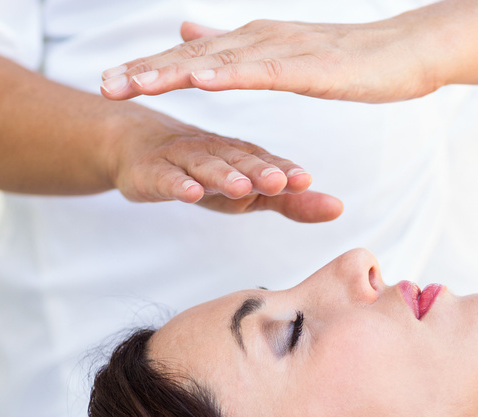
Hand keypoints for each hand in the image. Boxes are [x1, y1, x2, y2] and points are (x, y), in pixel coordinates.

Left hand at [100, 19, 439, 103]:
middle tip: (105, 85)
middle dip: (147, 70)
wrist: (406, 51)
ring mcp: (282, 51)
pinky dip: (229, 74)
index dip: (150, 68)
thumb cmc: (351, 59)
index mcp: (252, 43)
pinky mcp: (308, 66)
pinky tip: (202, 82)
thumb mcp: (282, 55)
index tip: (110, 82)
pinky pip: (262, 72)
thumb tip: (188, 31)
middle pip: (194, 57)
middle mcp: (259, 40)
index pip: (193, 57)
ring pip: (219, 62)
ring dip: (175, 71)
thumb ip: (234, 49)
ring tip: (137, 82)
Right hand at [110, 108, 342, 222]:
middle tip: (280, 182)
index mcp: (243, 155)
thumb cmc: (205, 171)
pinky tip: (190, 192)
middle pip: (241, 161)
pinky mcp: (152, 172)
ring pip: (206, 166)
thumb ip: (291, 202)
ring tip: (242, 187)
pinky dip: (177, 184)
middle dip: (261, 171)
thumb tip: (339, 208)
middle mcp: (216, 152)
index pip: (268, 162)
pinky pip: (166, 178)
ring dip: (224, 175)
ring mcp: (183, 159)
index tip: (306, 180)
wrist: (138, 147)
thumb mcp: (250, 190)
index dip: (285, 171)